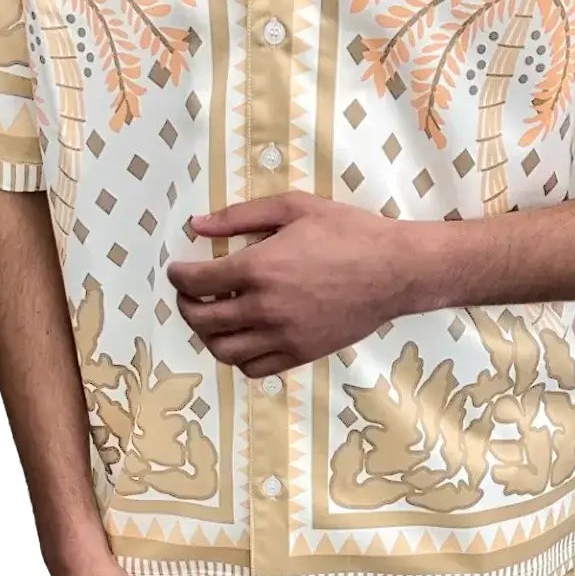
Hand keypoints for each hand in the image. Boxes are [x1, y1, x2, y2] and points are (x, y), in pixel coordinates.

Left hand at [167, 192, 431, 374]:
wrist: (396, 271)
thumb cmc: (348, 232)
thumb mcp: (294, 207)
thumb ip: (240, 216)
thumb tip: (196, 226)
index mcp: (259, 268)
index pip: (197, 281)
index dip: (178, 276)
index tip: (178, 270)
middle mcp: (265, 307)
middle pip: (202, 320)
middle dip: (186, 305)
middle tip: (191, 294)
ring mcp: (282, 336)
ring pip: (223, 350)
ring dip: (208, 335)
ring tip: (213, 318)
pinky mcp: (300, 354)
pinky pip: (253, 368)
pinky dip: (238, 356)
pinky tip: (242, 337)